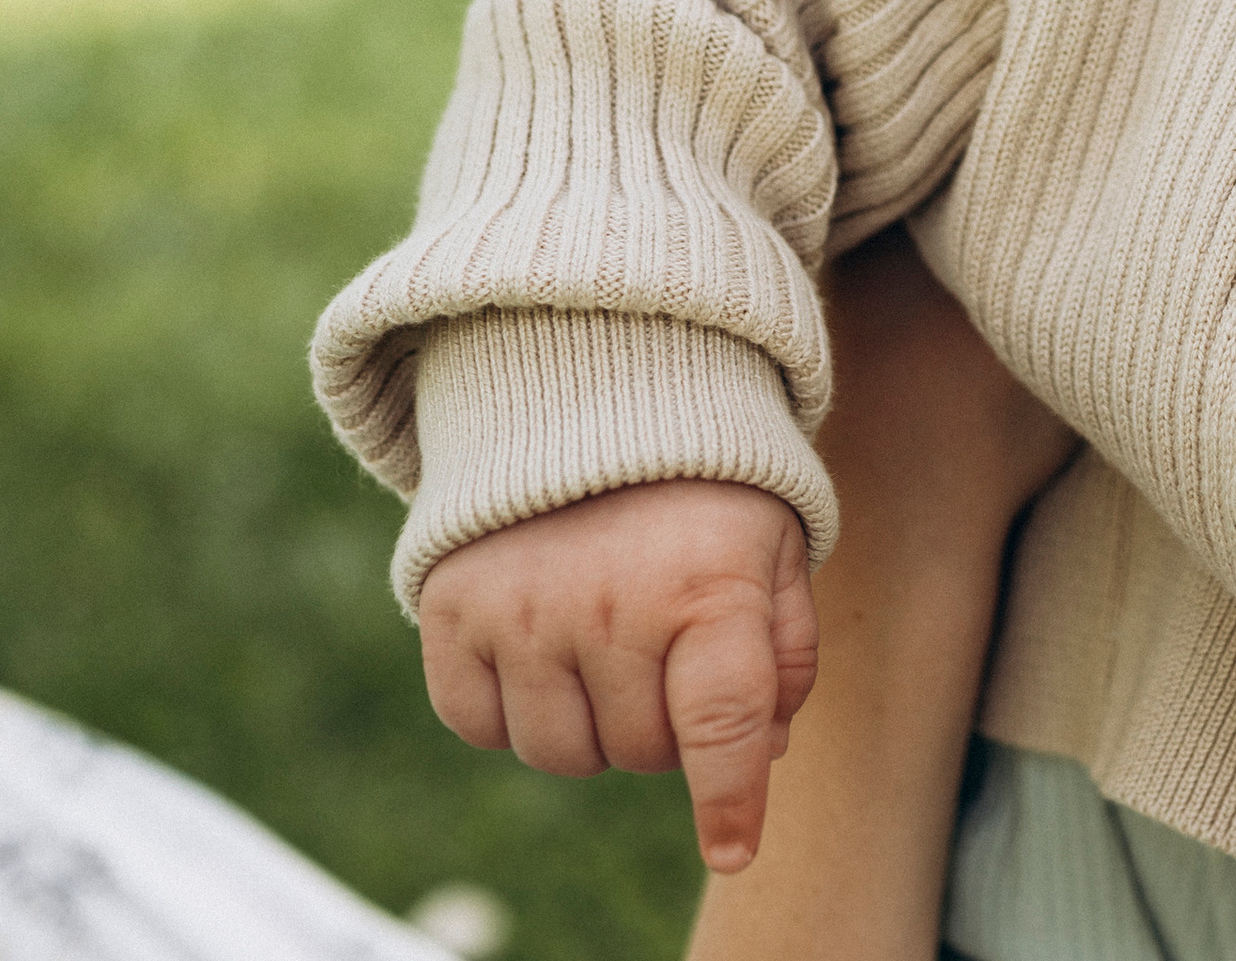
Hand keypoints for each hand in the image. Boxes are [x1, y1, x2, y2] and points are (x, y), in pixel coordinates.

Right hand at [418, 479, 816, 874]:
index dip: (729, 799)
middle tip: (669, 645)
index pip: (720, 723)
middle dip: (665, 724)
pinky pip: (479, 726)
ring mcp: (521, 609)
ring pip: (560, 755)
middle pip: (642, 753)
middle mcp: (608, 600)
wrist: (592, 384)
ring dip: (591, 722)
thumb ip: (784, 652)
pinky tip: (544, 641)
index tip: (735, 851)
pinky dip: (513, 708)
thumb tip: (760, 758)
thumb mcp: (774, 543)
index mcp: (706, 580)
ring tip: (607, 635)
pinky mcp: (451, 609)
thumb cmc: (705, 482)